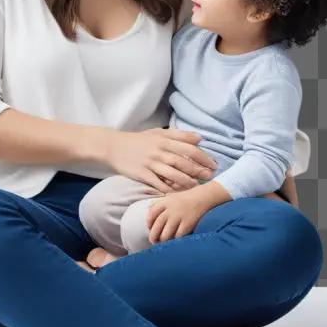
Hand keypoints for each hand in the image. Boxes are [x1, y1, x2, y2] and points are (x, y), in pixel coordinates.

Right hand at [101, 127, 217, 193]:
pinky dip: (168, 190)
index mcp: (164, 139)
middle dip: (198, 170)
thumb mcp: (158, 132)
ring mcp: (149, 163)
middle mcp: (158, 151)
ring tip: (196, 187)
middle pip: (183, 162)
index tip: (213, 165)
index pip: (188, 148)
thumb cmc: (138, 140)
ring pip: (172, 174)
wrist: (113, 147)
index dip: (203, 157)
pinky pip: (158, 184)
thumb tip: (199, 139)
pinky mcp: (141, 174)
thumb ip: (179, 135)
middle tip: (210, 177)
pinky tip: (177, 194)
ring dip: (186, 182)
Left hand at [145, 189, 208, 243]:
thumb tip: (148, 212)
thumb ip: (159, 203)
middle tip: (154, 241)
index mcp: (165, 202)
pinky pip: (178, 236)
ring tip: (164, 242)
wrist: (204, 197)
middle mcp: (170, 210)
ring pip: (165, 234)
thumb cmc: (186, 199)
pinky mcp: (188, 224)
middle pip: (156, 227)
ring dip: (163, 240)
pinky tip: (175, 240)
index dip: (149, 223)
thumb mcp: (170, 197)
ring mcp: (179, 217)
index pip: (151, 214)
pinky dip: (175, 240)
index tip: (150, 228)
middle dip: (153, 236)